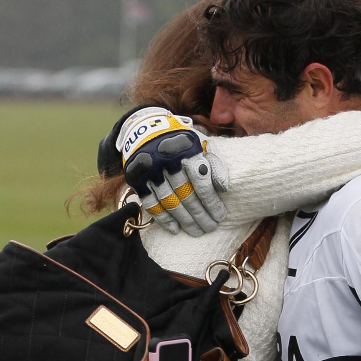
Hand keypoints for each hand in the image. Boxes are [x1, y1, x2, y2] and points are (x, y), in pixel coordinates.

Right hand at [117, 107, 228, 235]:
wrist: (145, 129)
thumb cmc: (181, 141)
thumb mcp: (200, 143)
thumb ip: (215, 163)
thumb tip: (223, 189)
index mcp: (186, 148)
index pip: (202, 181)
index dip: (212, 202)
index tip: (220, 216)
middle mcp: (167, 159)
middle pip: (187, 195)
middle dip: (201, 215)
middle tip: (210, 227)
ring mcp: (150, 170)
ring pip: (171, 202)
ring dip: (185, 221)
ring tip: (197, 232)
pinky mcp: (137, 179)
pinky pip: (151, 204)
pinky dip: (163, 219)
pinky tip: (175, 229)